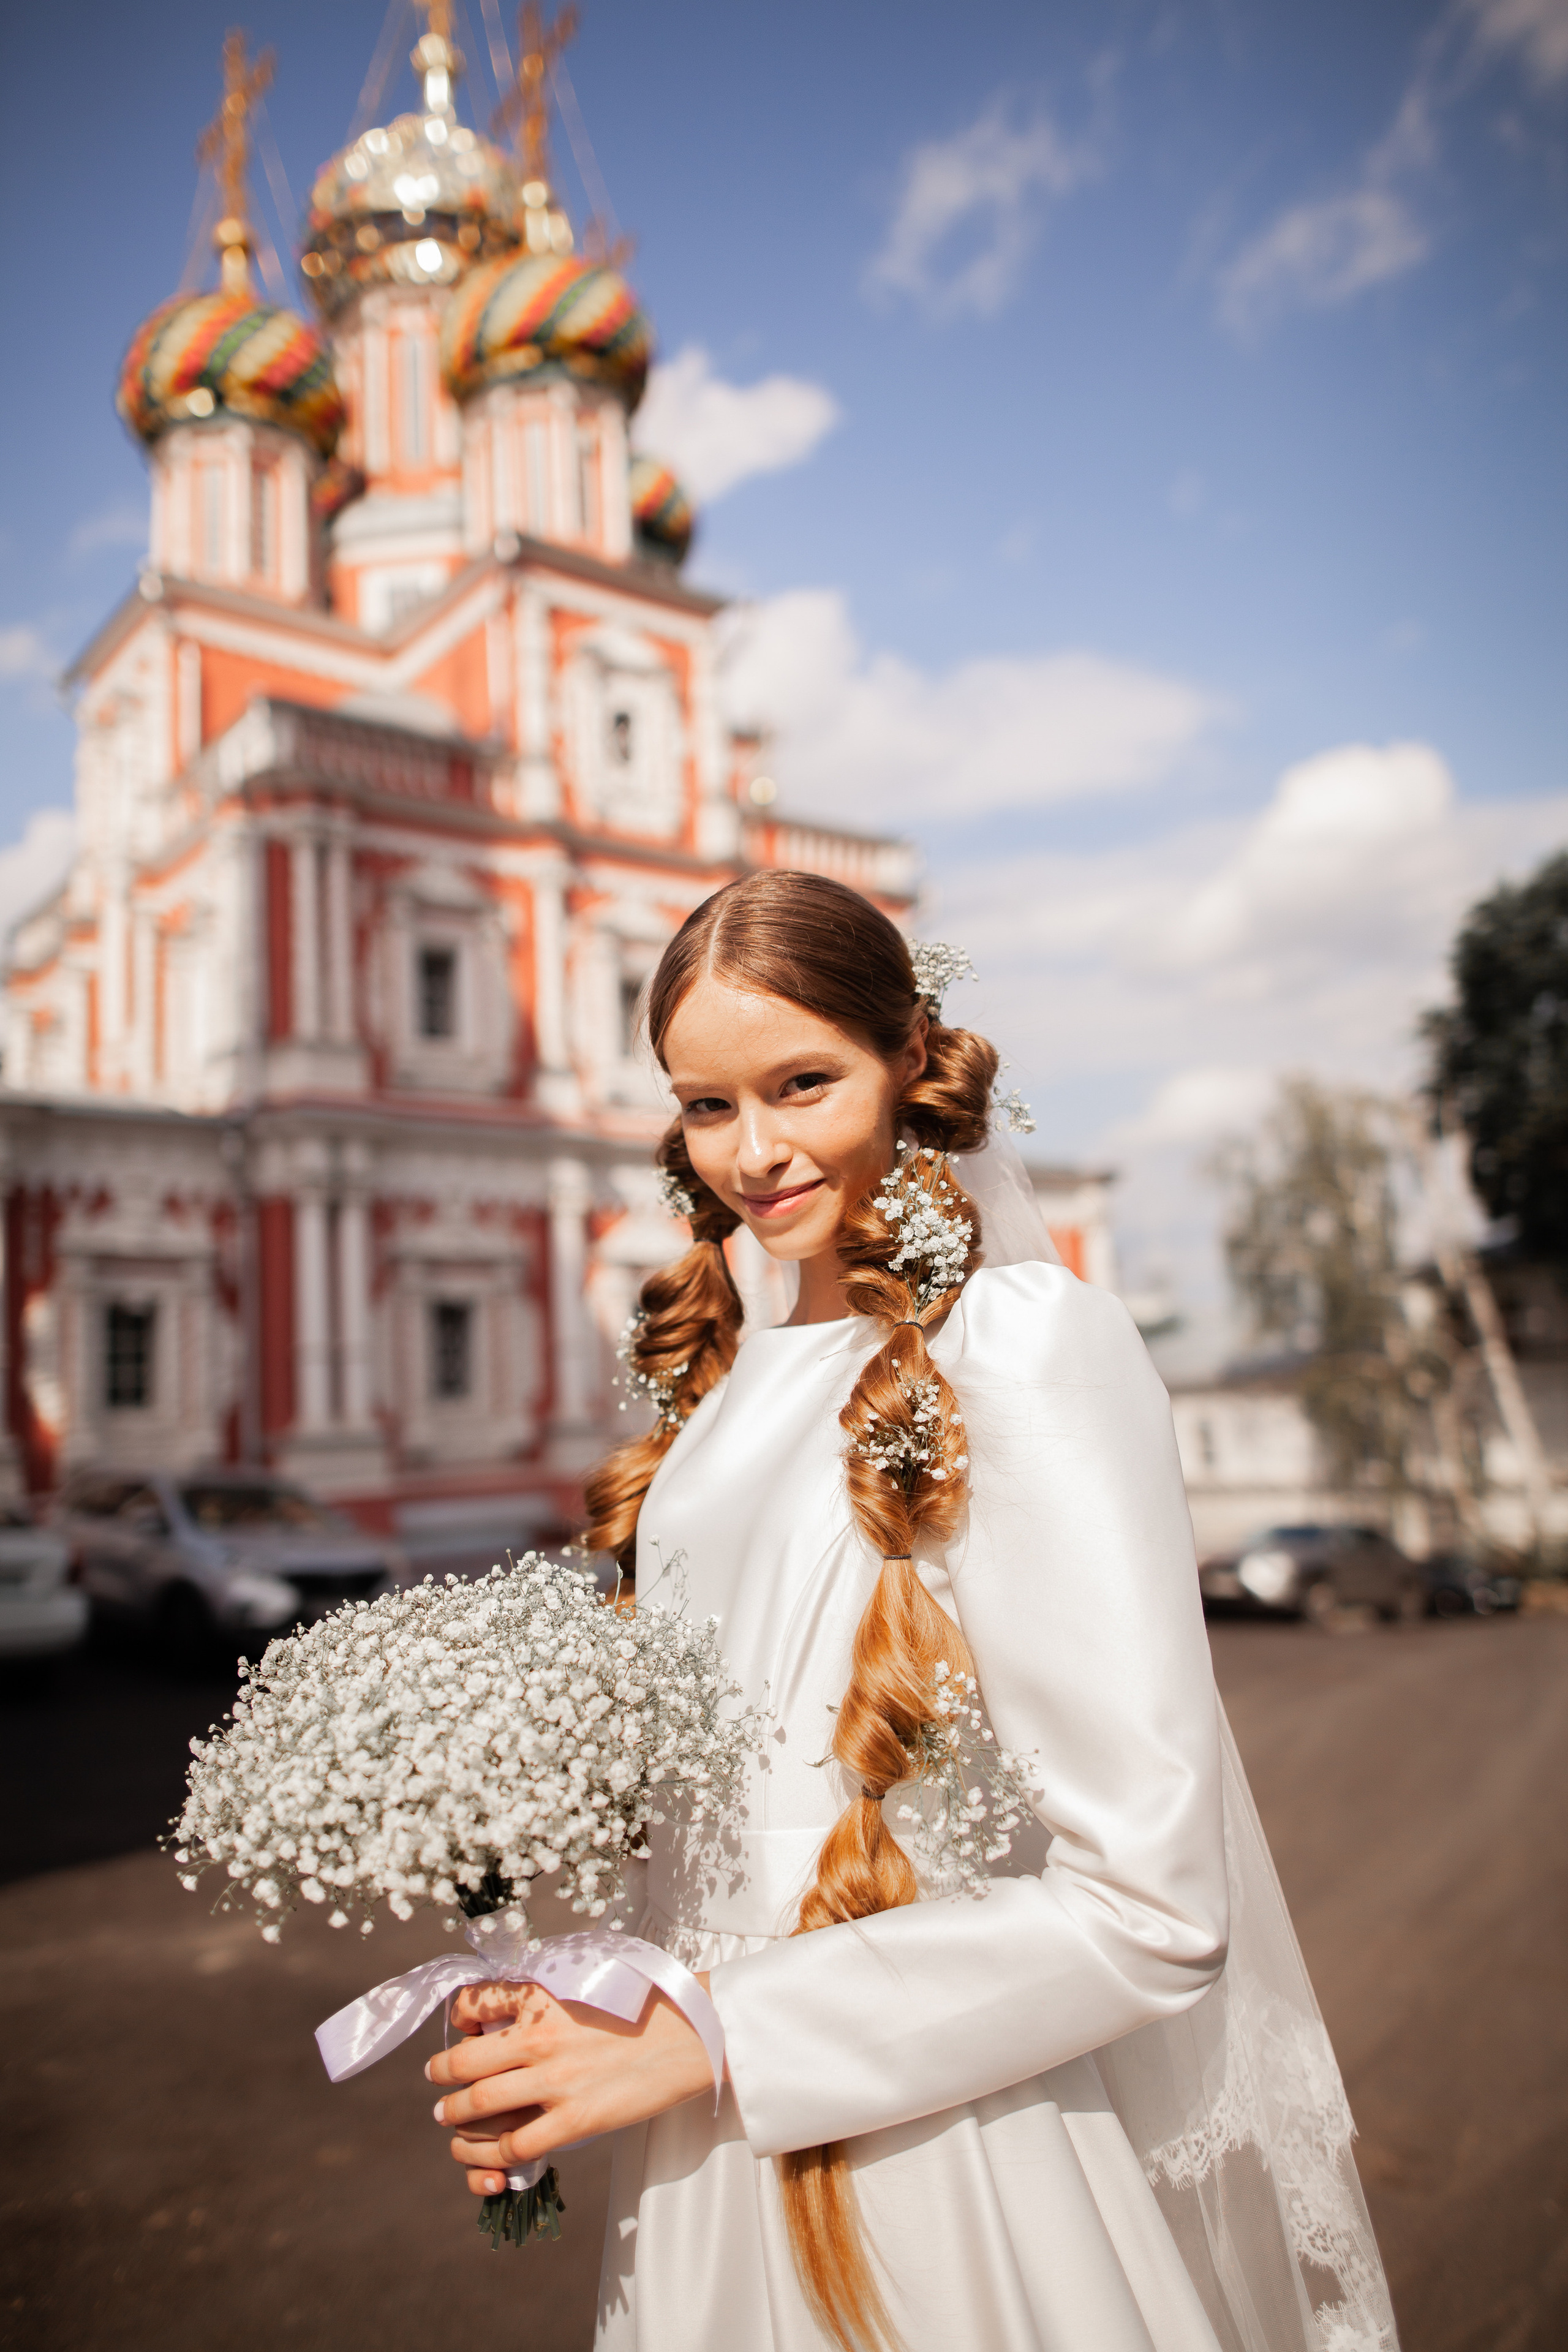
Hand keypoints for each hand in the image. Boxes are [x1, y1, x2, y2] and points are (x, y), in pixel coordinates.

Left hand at [428, 1974, 715, 2194]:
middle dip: (441, 2075)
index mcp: (542, 1997)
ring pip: (477, 2106)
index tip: (459, 2031)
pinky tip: (491, 2156)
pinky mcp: (575, 2121)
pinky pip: (515, 2145)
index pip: (473, 2003)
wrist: (690, 2037)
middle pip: (463, 2062)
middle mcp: (539, 2036)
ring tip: (449, 2121)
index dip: (457, 2020)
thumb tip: (509, 2015)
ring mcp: (555, 2081)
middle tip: (436, 2082)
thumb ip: (546, 1998)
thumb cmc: (642, 2009)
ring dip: (454, 2118)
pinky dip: (493, 2155)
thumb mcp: (588, 1985)